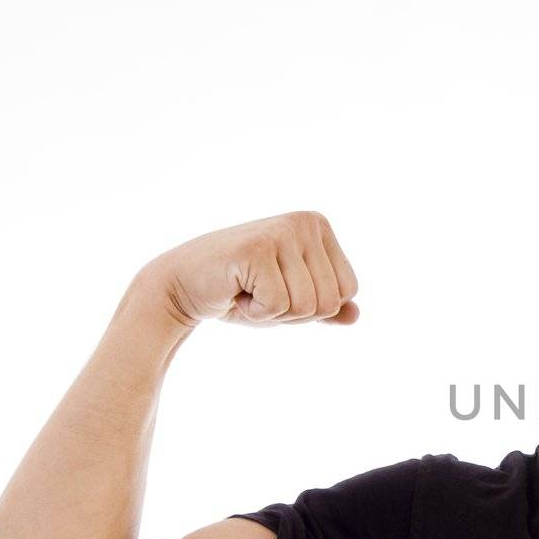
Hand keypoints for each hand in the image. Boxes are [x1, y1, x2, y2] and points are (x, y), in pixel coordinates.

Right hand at [138, 210, 361, 328]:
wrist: (182, 287)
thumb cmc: (240, 293)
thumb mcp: (291, 303)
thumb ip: (326, 308)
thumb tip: (356, 316)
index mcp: (318, 226)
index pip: (348, 290)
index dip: (315, 307)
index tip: (281, 289)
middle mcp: (305, 221)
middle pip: (330, 300)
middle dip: (294, 312)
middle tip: (260, 292)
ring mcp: (281, 231)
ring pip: (307, 306)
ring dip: (274, 313)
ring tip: (248, 290)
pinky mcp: (256, 248)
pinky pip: (279, 305)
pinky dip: (255, 312)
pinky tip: (235, 291)